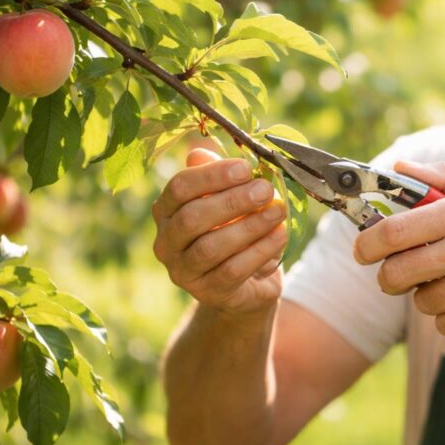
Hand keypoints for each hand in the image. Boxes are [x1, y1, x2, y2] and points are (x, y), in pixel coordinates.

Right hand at [152, 148, 287, 314]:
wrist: (248, 283)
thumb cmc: (235, 230)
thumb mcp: (229, 200)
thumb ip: (217, 176)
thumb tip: (200, 151)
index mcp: (166, 211)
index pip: (179, 188)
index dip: (212, 176)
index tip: (246, 169)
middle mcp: (166, 243)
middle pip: (191, 218)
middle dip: (232, 201)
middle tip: (265, 189)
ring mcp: (184, 272)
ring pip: (210, 247)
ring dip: (249, 226)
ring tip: (278, 211)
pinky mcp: (208, 293)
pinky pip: (232, 270)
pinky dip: (259, 250)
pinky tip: (279, 235)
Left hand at [352, 160, 444, 346]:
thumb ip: (444, 179)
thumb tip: (399, 167)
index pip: (394, 230)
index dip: (367, 243)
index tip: (362, 250)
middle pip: (395, 273)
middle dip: (390, 278)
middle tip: (399, 276)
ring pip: (420, 301)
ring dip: (432, 297)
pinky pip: (443, 325)